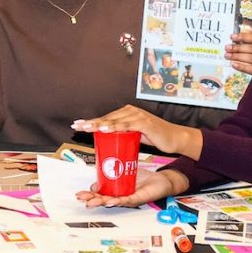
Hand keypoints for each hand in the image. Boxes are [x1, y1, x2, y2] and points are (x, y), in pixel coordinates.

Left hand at [70, 105, 201, 158]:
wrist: (174, 138)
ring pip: (113, 121)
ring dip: (98, 124)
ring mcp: (137, 116)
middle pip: (106, 118)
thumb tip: (110, 140)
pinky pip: (125, 125)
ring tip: (86, 128)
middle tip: (76, 126)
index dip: (91, 122)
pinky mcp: (143, 123)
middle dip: (90, 123)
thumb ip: (123, 135)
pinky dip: (114, 127)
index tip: (77, 125)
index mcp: (127, 113)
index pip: (106, 118)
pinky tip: (104, 129)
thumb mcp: (135, 135)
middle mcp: (130, 111)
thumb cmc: (155, 136)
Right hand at [76, 170, 187, 208]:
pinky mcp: (138, 198)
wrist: (160, 180)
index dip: (89, 195)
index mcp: (116, 191)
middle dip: (91, 200)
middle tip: (81, 198)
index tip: (79, 193)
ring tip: (92, 202)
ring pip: (112, 202)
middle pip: (103, 200)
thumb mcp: (124, 169)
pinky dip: (118, 201)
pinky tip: (111, 201)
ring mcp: (128, 199)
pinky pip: (127, 200)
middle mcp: (121, 197)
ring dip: (101, 202)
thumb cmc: (143, 177)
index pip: (100, 194)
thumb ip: (111, 168)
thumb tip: (99, 163)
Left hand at [225, 29, 251, 73]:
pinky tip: (234, 65)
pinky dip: (242, 67)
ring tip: (227, 55)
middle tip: (227, 47)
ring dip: (237, 56)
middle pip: (250, 48)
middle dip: (237, 48)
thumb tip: (244, 36)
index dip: (242, 37)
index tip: (232, 36)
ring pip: (250, 58)